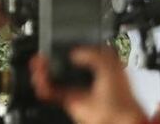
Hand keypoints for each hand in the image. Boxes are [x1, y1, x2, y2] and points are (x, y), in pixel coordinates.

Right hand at [30, 47, 146, 123]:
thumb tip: (74, 53)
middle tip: (43, 54)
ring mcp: (77, 90)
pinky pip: (51, 93)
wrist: (117, 118)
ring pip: (53, 78)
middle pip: (61, 65)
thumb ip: (92, 53)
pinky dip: (43, 86)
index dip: (67, 47)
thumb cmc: (122, 96)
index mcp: (99, 67)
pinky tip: (40, 79)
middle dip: (49, 59)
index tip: (58, 42)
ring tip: (38, 65)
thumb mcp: (109, 64)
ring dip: (42, 71)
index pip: (80, 52)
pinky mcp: (69, 102)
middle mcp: (87, 78)